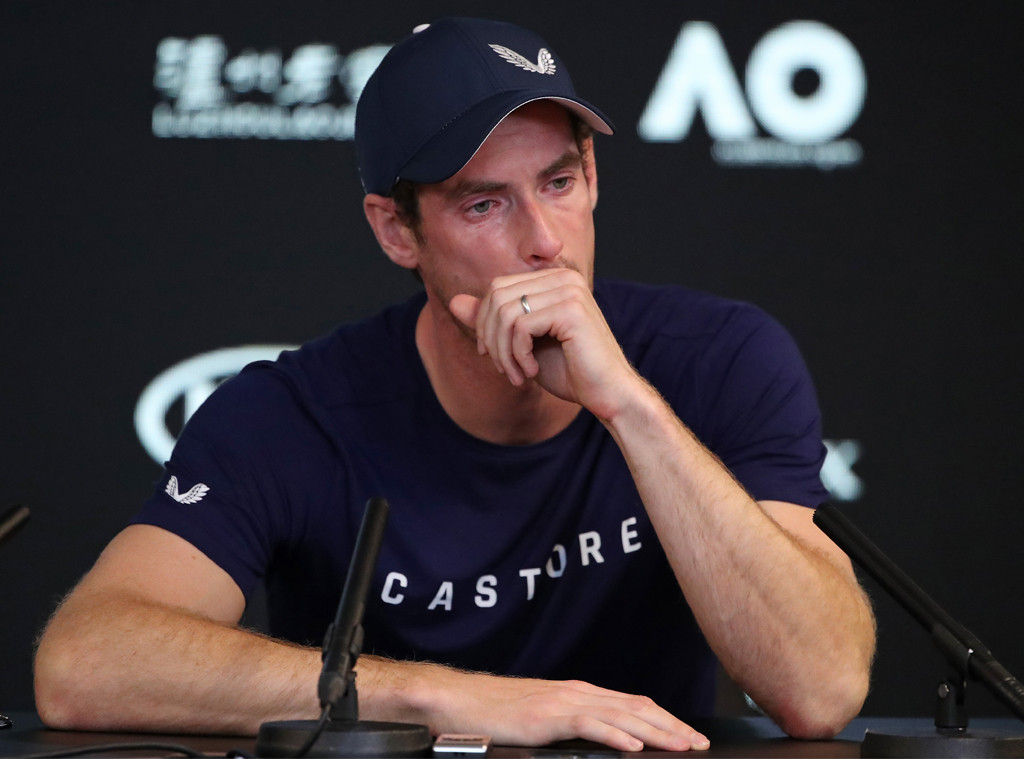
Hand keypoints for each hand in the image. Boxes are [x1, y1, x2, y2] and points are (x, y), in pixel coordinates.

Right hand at [406, 664, 709, 751]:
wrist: (460, 700)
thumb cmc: (498, 712)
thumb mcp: (545, 715)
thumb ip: (575, 722)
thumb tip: (606, 737)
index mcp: (579, 693)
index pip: (633, 703)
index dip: (665, 719)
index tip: (690, 735)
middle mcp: (577, 692)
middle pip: (636, 707)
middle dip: (672, 726)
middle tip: (699, 744)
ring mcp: (562, 703)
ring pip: (620, 714)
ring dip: (655, 731)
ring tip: (680, 746)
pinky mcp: (546, 717)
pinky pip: (587, 724)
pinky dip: (614, 734)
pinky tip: (633, 746)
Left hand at [449, 269, 638, 418]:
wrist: (607, 395)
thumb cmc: (569, 371)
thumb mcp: (520, 345)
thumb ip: (491, 322)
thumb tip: (454, 301)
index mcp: (553, 280)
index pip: (497, 288)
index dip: (485, 323)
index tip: (493, 355)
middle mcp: (563, 277)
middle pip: (497, 295)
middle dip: (490, 337)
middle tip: (503, 369)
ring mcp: (569, 290)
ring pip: (506, 313)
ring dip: (503, 352)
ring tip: (516, 374)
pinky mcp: (571, 309)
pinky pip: (521, 327)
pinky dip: (517, 355)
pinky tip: (531, 372)